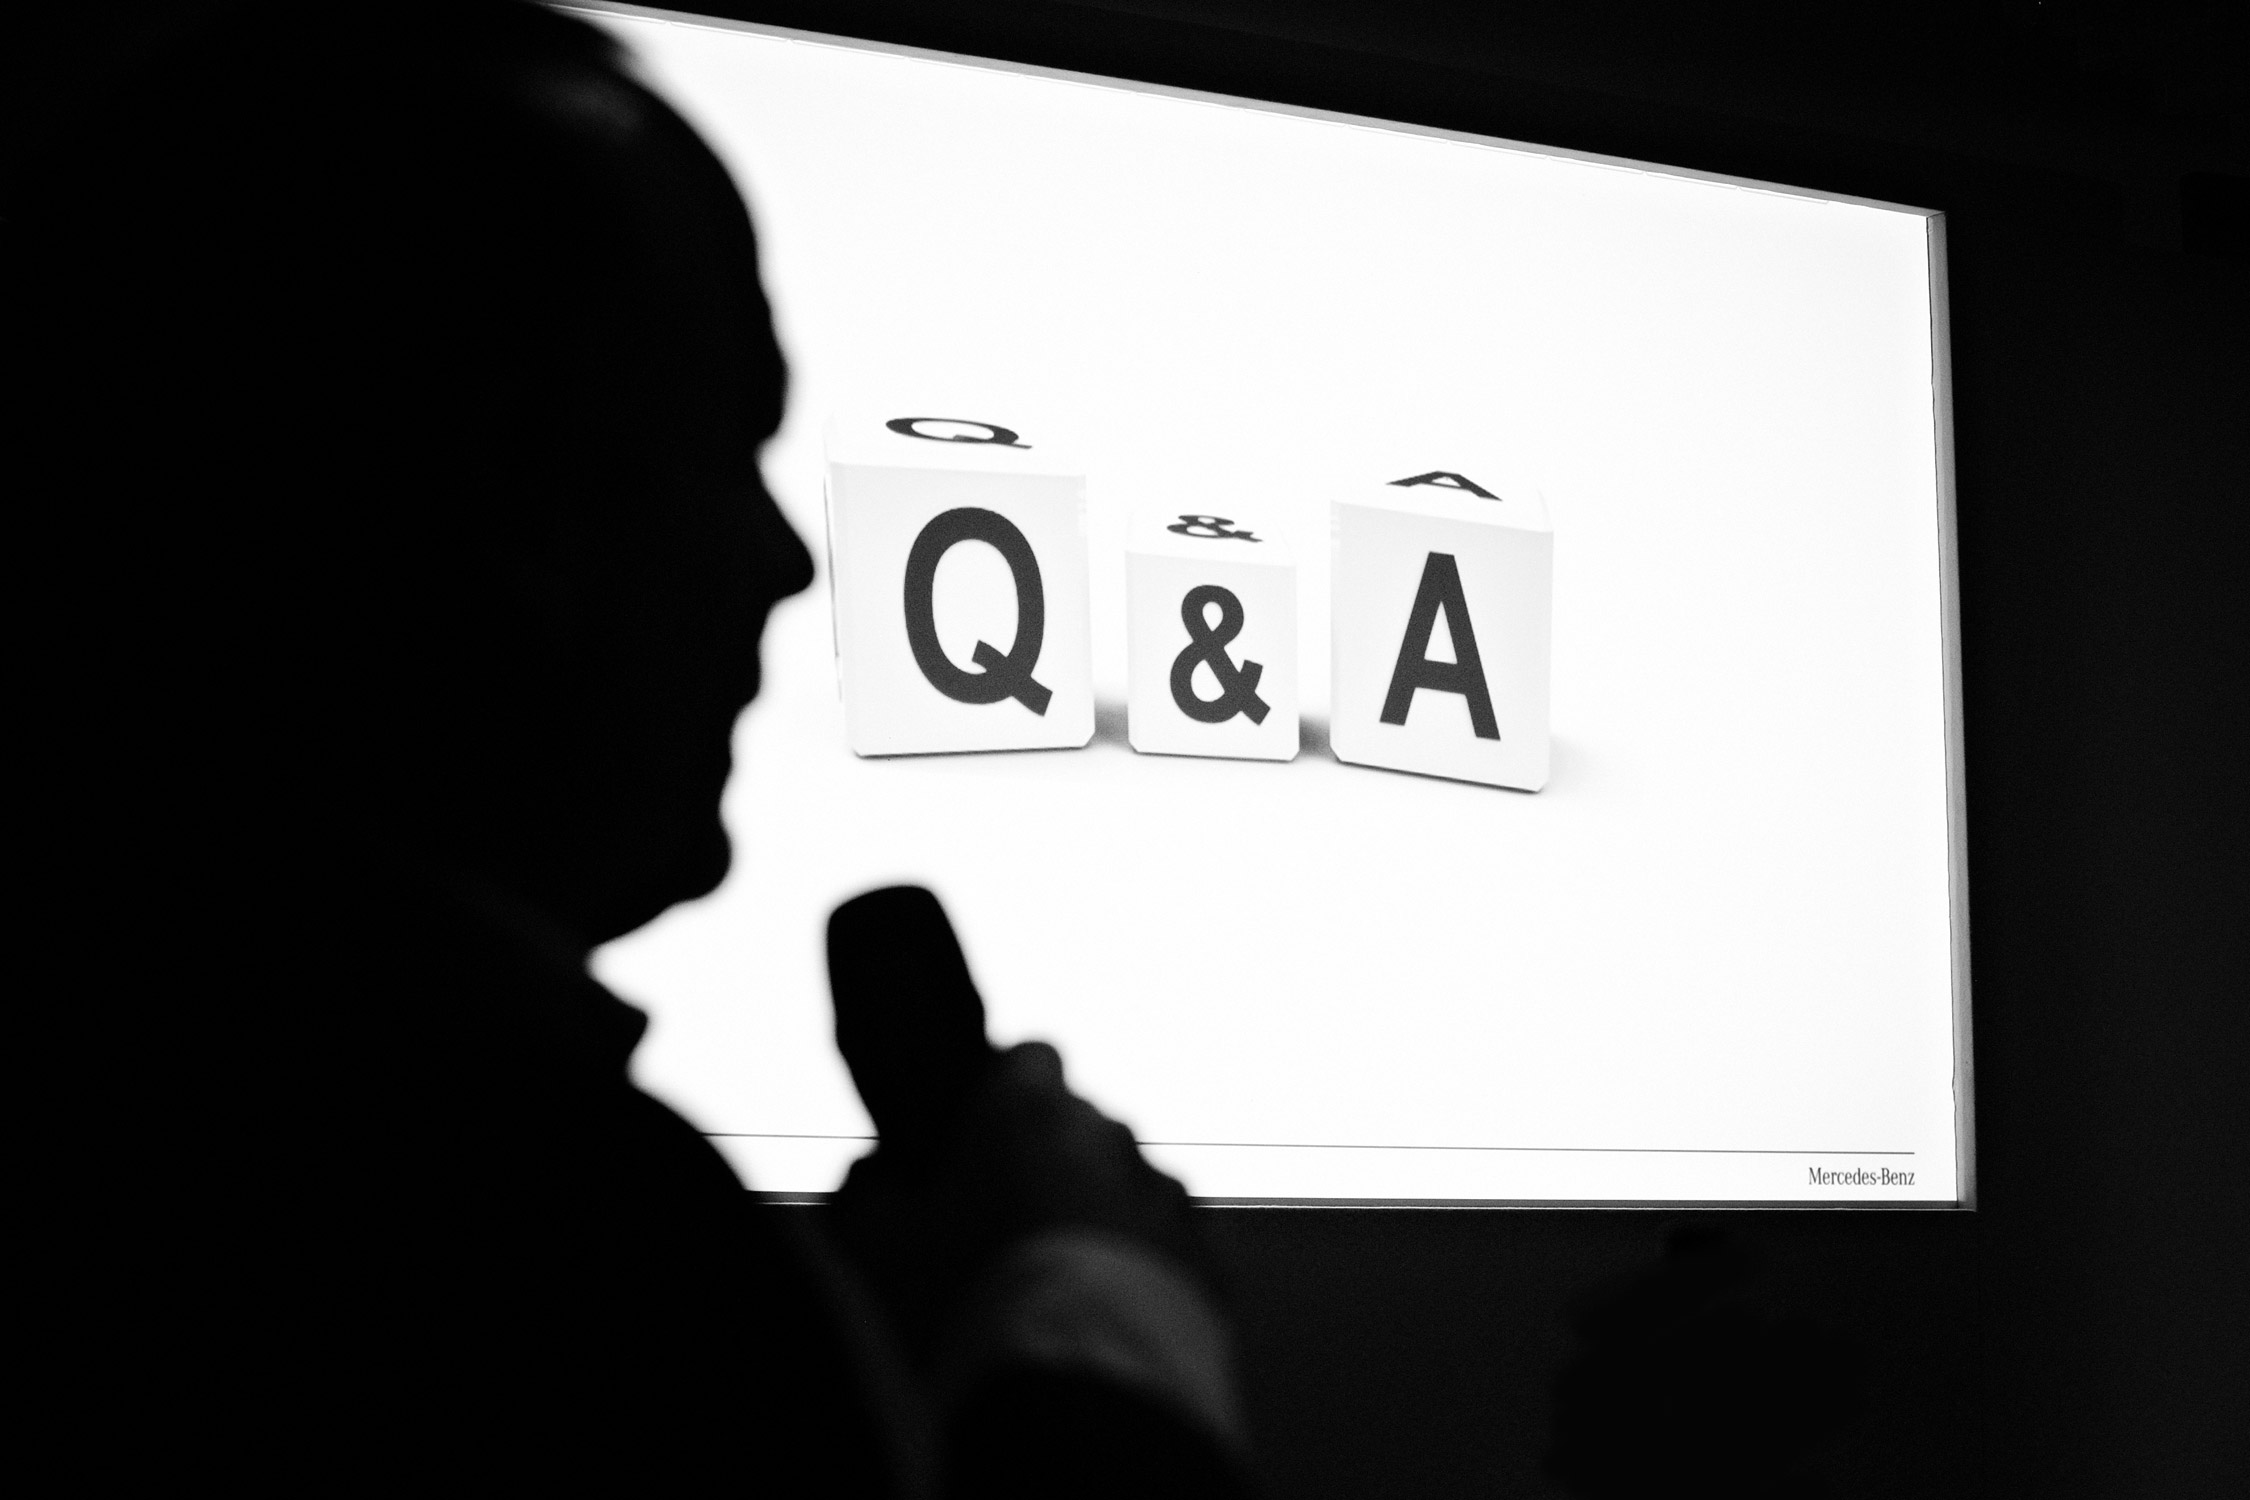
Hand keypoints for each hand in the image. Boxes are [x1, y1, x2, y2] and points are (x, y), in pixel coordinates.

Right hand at [831, 1041, 1212, 1365]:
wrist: (1078, 1388)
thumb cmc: (971, 1301)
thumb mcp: (880, 1250)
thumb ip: (867, 1196)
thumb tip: (868, 1178)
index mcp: (1029, 1112)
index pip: (1031, 1056)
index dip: (1007, 1090)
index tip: (984, 1133)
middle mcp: (1108, 1134)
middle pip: (1079, 1127)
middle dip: (1051, 1163)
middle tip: (1008, 1229)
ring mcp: (1163, 1194)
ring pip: (1127, 1184)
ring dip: (1100, 1216)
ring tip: (1059, 1287)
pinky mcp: (1204, 1255)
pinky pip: (1170, 1245)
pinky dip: (1145, 1267)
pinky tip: (1108, 1316)